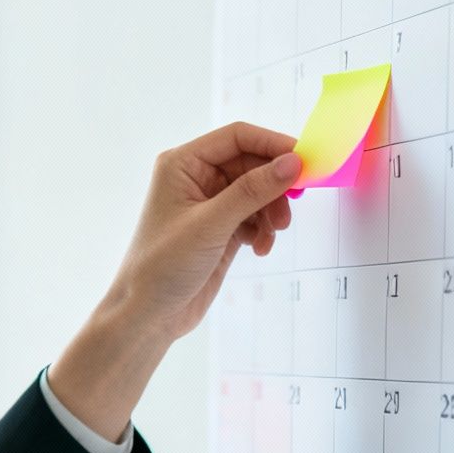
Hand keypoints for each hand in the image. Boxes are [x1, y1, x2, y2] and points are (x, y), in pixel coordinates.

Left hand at [105, 121, 300, 343]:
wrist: (147, 316)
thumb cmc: (163, 266)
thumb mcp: (211, 224)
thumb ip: (253, 191)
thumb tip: (294, 162)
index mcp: (182, 164)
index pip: (237, 137)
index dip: (273, 145)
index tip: (306, 162)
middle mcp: (196, 178)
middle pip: (251, 164)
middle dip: (274, 186)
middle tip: (290, 211)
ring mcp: (209, 205)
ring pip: (256, 192)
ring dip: (271, 211)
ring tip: (272, 235)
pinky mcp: (220, 229)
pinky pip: (253, 216)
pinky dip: (263, 229)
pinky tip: (260, 248)